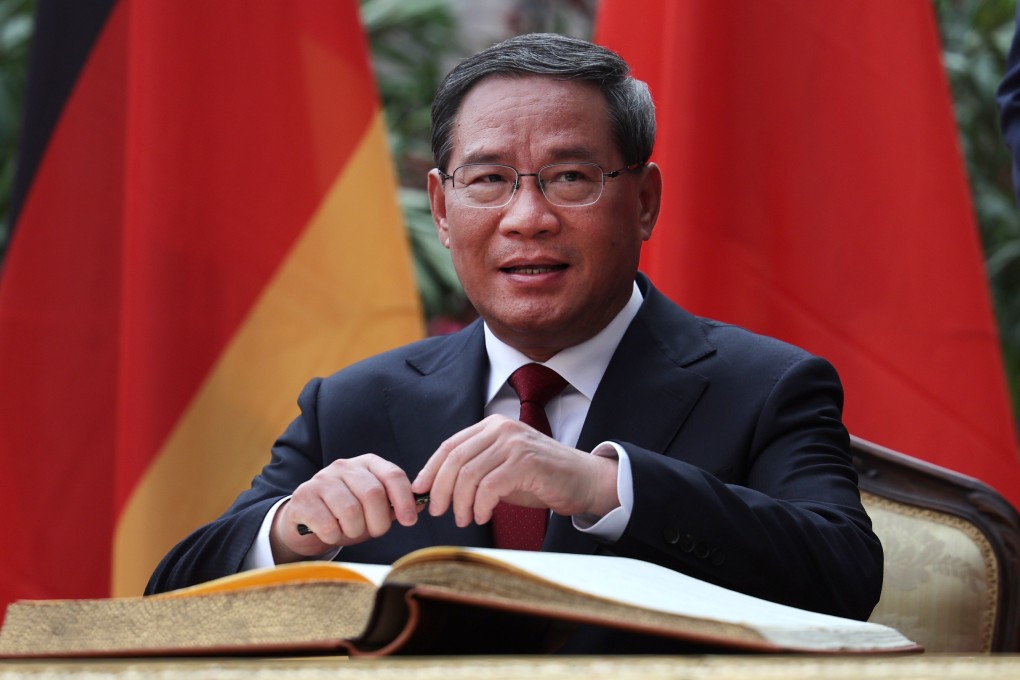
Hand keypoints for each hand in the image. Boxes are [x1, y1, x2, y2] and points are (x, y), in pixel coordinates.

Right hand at [270, 454, 422, 561]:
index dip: (404, 499)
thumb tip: (420, 505)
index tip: (409, 521)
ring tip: (349, 532)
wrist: (307, 521)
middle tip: (373, 532)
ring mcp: (321, 480)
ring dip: (355, 531)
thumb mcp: (374, 509)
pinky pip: (328, 525)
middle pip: (373, 494)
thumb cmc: (346, 515)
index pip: (393, 475)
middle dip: (378, 522)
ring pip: (351, 511)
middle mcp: (344, 466)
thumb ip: (395, 505)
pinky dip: (334, 536)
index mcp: (367, 464)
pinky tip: (331, 533)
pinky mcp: (303, 498)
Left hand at [411, 415, 619, 527]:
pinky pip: (489, 487)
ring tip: (464, 519)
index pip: (450, 446)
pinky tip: (482, 516)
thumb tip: (439, 489)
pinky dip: (480, 506)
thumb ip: (476, 470)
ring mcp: (514, 444)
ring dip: (460, 503)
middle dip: (441, 489)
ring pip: (469, 474)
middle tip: (439, 511)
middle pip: (455, 459)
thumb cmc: (542, 478)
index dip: (431, 470)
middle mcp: (501, 429)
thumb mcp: (503, 467)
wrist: (585, 480)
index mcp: (492, 426)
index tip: (420, 491)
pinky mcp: (525, 462)